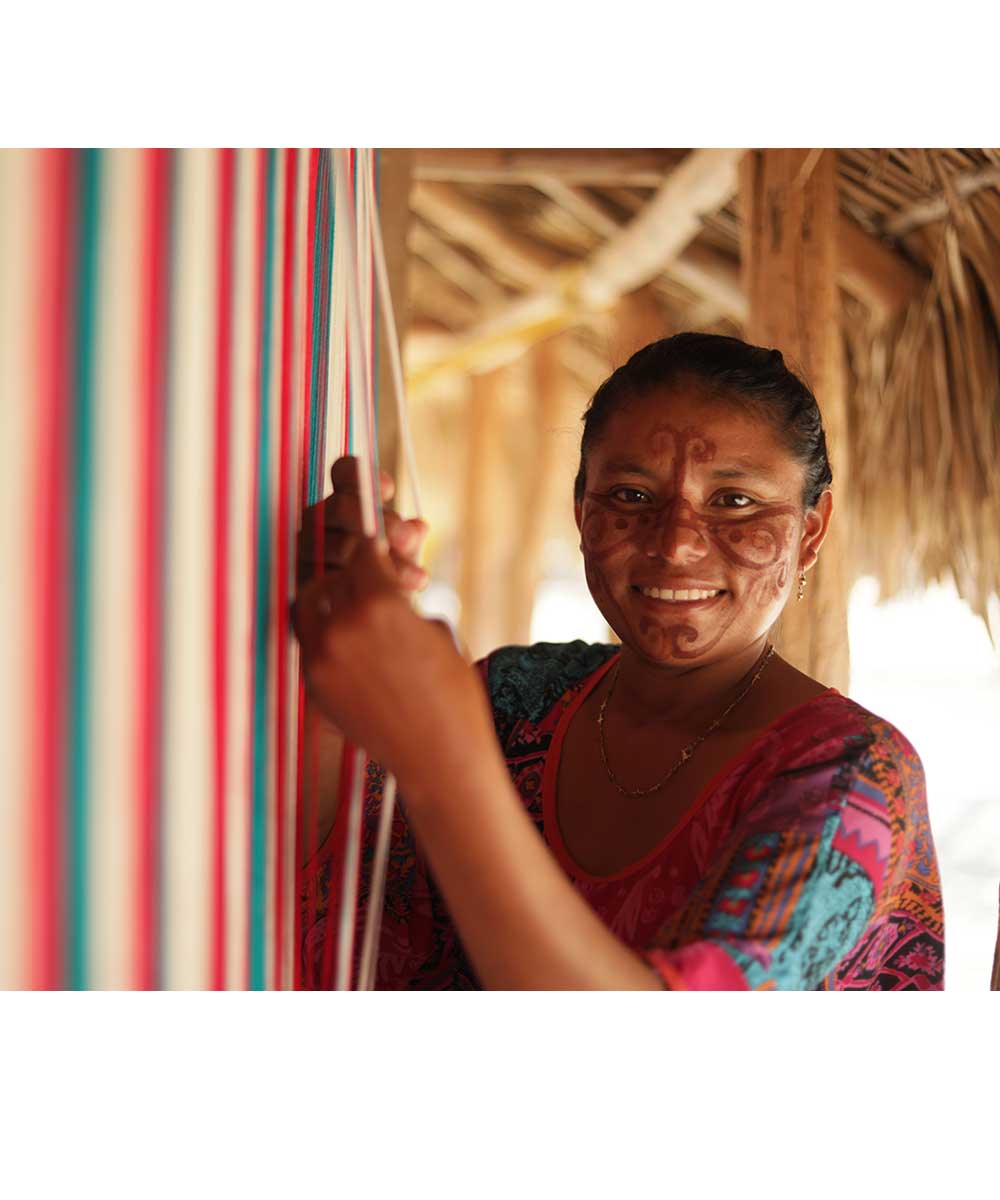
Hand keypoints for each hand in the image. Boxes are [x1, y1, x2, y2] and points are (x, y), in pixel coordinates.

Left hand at [291, 539, 488, 779]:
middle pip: (333, 577)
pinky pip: (308, 643)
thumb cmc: (453, 693)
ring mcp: (321, 658)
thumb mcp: (437, 631)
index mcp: (380, 604)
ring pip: (309, 607)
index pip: (363, 553)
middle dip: (352, 575)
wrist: (439, 756)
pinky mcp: (312, 686)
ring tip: (351, 606)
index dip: (374, 549)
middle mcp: (342, 627)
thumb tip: (388, 584)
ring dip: (328, 600)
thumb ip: (403, 602)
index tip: (377, 550)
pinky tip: (349, 643)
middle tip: (367, 580)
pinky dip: (324, 635)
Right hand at [296, 456, 427, 591]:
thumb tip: (419, 527)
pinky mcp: (301, 583)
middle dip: (380, 522)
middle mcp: (321, 520)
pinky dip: (357, 587)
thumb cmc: (387, 578)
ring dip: (379, 560)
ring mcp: (307, 549)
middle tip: (408, 540)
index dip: (362, 476)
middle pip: (340, 506)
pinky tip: (381, 597)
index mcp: (344, 501)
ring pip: (337, 544)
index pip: (345, 473)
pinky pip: (326, 580)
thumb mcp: (403, 557)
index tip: (389, 490)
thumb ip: (406, 541)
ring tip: (417, 580)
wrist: (367, 624)